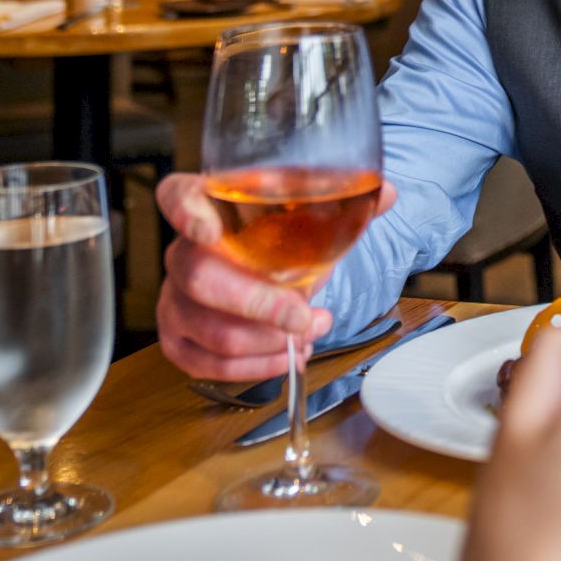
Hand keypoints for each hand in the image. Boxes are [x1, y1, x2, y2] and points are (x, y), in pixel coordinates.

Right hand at [153, 172, 397, 381]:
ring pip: (207, 328)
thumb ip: (343, 199)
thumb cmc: (280, 238)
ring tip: (307, 338)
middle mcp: (182, 250)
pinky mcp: (178, 337)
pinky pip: (202, 363)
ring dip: (265, 343)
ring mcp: (174, 296)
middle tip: (302, 316)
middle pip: (198, 277)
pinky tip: (283, 358)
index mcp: (205, 206)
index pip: (177, 197)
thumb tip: (386, 193)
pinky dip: (251, 368)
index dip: (185, 212)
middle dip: (257, 304)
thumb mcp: (309, 214)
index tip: (209, 229)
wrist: (269, 271)